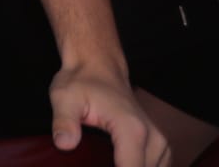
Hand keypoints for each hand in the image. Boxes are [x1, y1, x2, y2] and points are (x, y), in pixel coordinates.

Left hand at [48, 63, 167, 166]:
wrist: (98, 66)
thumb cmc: (81, 82)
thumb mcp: (64, 98)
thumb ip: (64, 122)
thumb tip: (64, 144)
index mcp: (132, 130)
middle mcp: (152, 138)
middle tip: (96, 164)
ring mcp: (159, 141)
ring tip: (106, 163)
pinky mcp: (159, 144)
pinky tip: (123, 166)